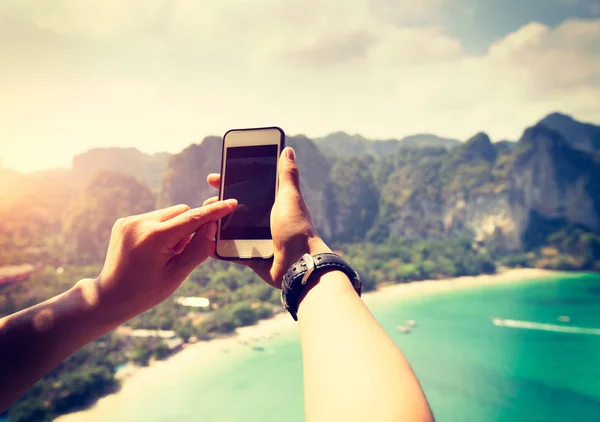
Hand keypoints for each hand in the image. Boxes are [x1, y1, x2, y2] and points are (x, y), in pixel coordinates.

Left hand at [88, 200, 237, 322]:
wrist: (109, 297)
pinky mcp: (125, 222)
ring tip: (165, 253)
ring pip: (169, 213)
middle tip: (181, 251)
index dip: (214, 211)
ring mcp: (130, 220)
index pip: (193, 218)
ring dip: (176, 228)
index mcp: (155, 237)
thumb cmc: (145, 291)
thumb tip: (212, 226)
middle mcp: (140, 222)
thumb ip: (198, 248)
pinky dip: (162, 229)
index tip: (231, 202)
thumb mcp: (177, 274)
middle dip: (190, 227)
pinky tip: (154, 250)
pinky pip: (155, 217)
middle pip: (181, 211)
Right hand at [204, 147, 330, 287]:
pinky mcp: (249, 255)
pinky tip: (202, 241)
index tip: (212, 179)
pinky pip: (229, 250)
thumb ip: (287, 174)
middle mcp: (262, 220)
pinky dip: (216, 247)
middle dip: (216, 205)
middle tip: (206, 203)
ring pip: (228, 229)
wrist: (298, 263)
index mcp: (271, 204)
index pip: (245, 188)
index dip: (228, 182)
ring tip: (202, 221)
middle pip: (233, 209)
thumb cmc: (296, 228)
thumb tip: (288, 150)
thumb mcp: (289, 197)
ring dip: (213, 224)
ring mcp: (255, 238)